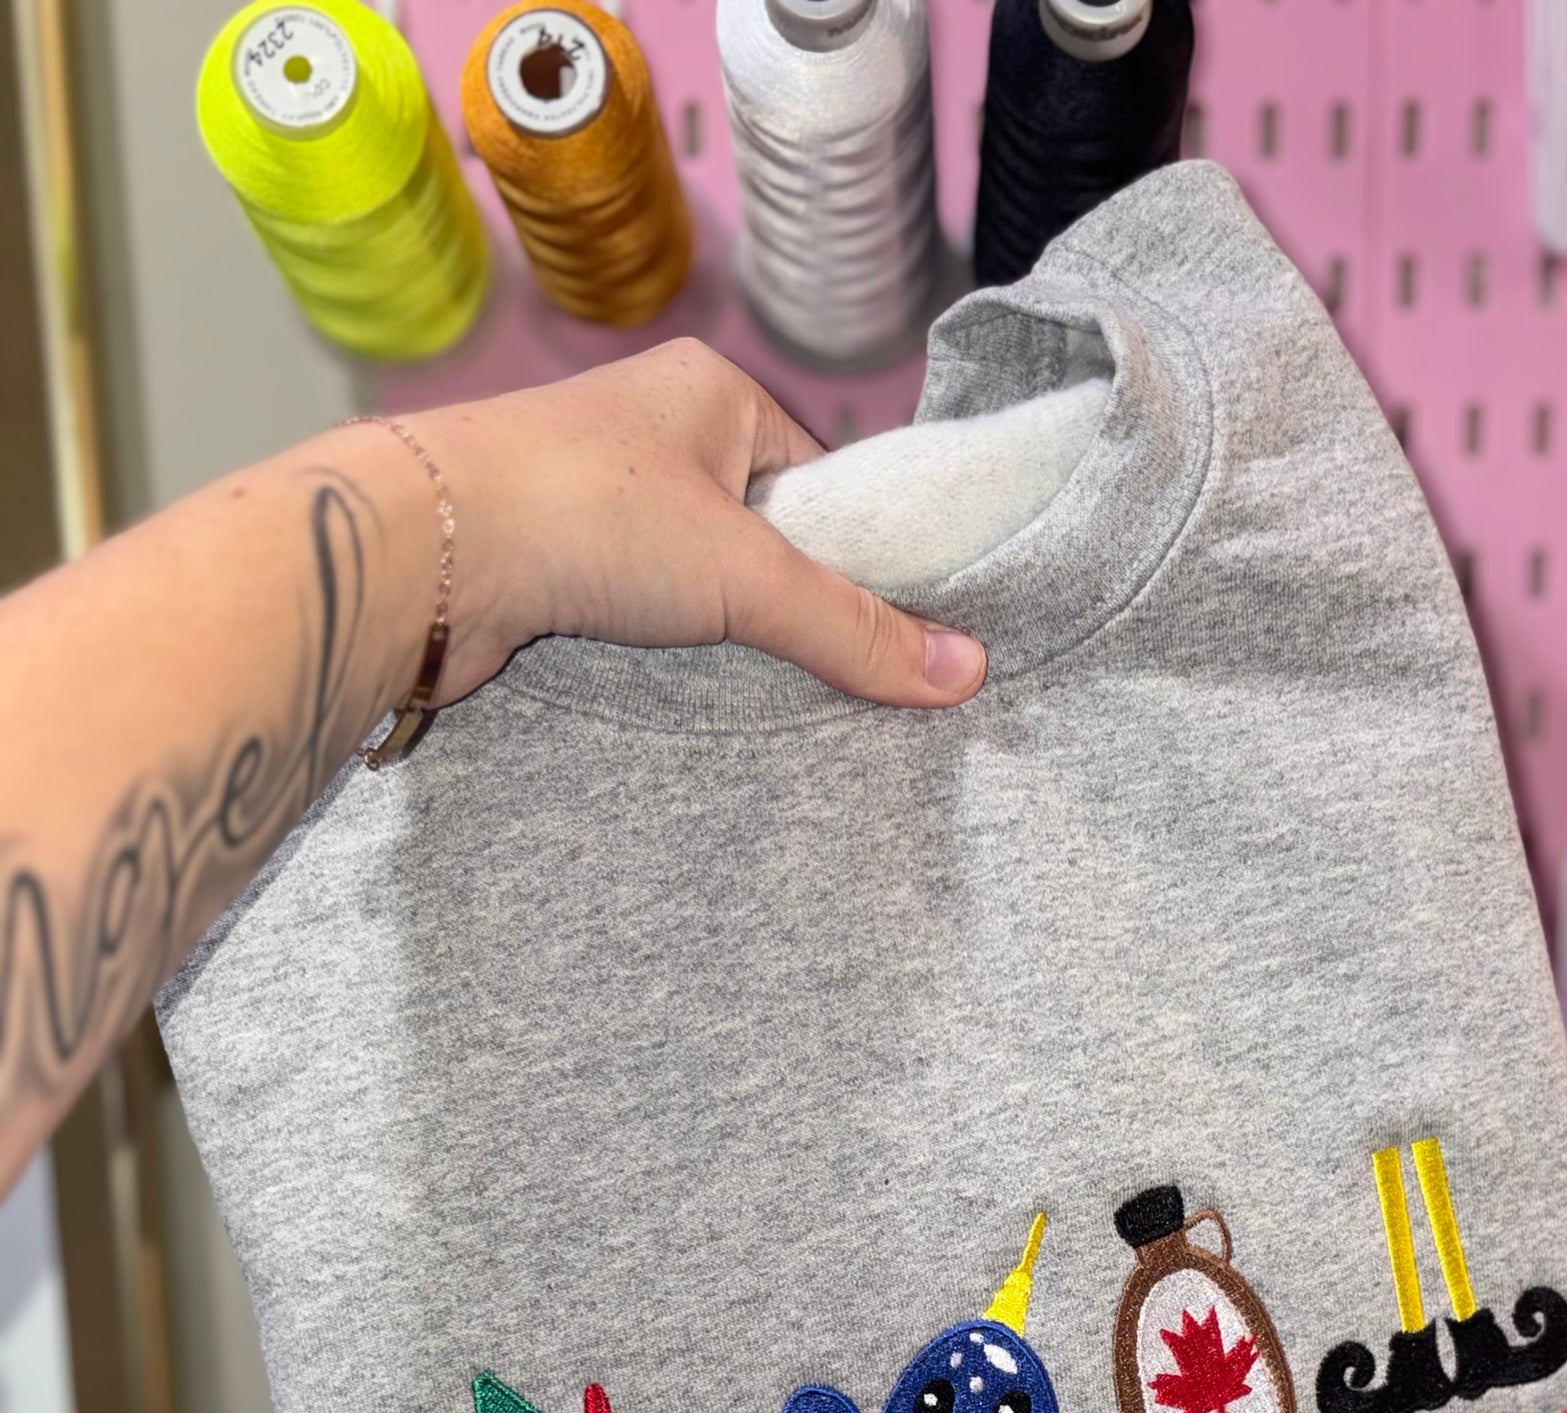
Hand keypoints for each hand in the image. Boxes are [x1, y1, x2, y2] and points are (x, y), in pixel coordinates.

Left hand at [417, 339, 987, 708]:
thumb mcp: (747, 575)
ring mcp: (590, 497)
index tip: (874, 625)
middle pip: (755, 536)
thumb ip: (853, 629)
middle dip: (778, 603)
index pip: (815, 479)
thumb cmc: (583, 514)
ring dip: (711, 633)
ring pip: (689, 579)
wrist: (420, 550)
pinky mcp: (543, 561)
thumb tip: (967, 672)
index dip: (847, 555)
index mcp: (708, 392)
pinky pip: (629, 611)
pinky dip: (652, 651)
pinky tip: (666, 686)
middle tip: (811, 667)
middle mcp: (648, 433)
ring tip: (737, 681)